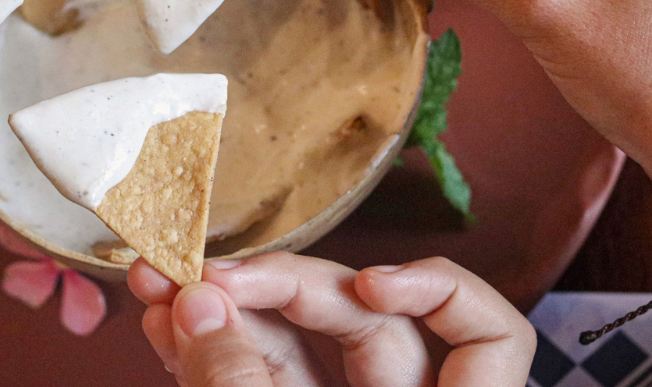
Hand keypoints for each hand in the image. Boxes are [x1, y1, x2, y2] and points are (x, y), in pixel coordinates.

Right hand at [128, 253, 534, 386]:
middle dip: (278, 288)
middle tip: (205, 274)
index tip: (370, 284)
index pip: (489, 338)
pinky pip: (256, 378)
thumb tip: (196, 304)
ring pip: (296, 350)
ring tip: (162, 287)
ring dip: (225, 312)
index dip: (437, 293)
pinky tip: (167, 324)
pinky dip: (212, 352)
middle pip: (364, 323)